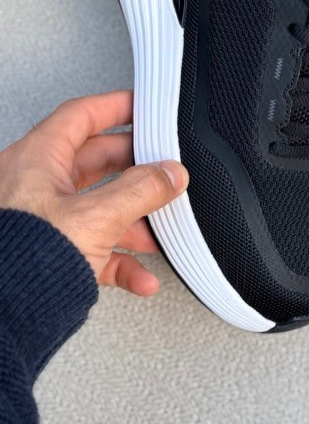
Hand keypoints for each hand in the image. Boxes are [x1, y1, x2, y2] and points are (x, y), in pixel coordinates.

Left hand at [0, 90, 188, 296]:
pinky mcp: (52, 253)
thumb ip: (142, 189)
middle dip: (136, 171)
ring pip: (99, 207)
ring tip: (158, 232)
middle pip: (98, 162)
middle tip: (163, 169)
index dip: (115, 106)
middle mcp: (37, 186)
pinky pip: (95, 247)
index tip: (142, 106)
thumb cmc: (23, 262)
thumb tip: (170, 174)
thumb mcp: (97, 216)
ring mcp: (44, 220)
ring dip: (134, 221)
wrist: (2, 322)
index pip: (81, 116)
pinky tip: (141, 276)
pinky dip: (121, 260)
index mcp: (37, 161)